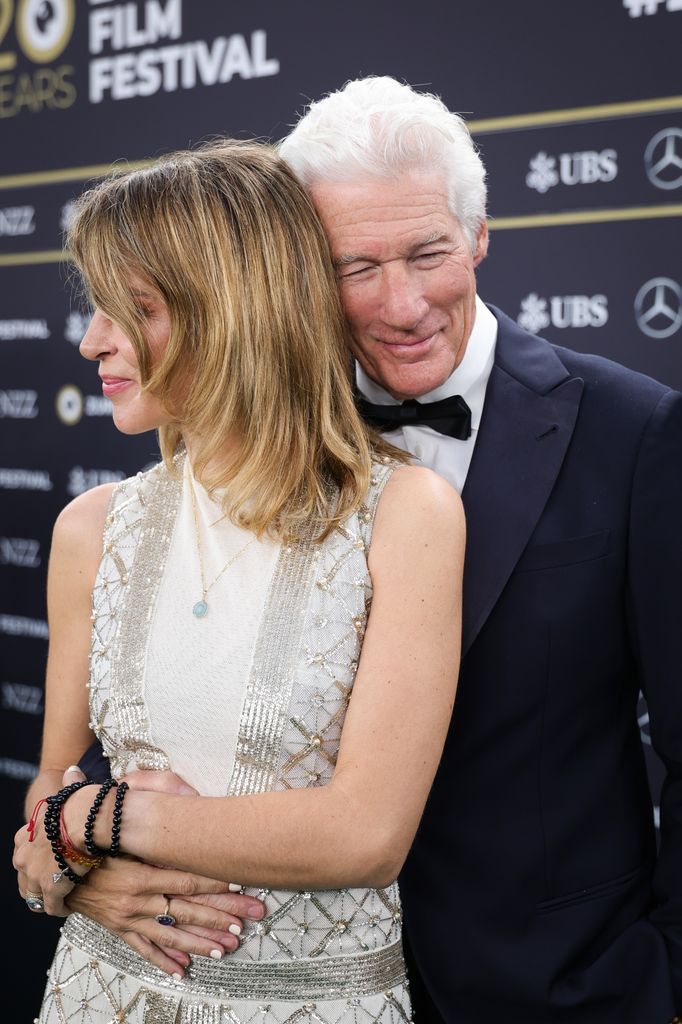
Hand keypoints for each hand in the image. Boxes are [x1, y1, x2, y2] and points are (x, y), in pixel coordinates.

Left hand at [13, 766, 91, 916]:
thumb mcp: (67, 794)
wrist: (82, 820)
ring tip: (62, 898)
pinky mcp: (50, 889)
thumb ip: (69, 785)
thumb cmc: (78, 803)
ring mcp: (34, 875)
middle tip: (55, 884)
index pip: (22, 855)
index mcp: (24, 836)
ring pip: (35, 897)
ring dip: (48, 898)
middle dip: (37, 884)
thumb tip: (72, 770)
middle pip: (24, 880)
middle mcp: (23, 857)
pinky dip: (61, 907)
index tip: (51, 862)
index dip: (36, 861)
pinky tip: (71, 904)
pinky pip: (53, 907)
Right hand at [64, 765, 265, 976]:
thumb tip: (186, 787)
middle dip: (222, 915)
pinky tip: (185, 968)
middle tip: (250, 918)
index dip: (215, 885)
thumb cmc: (93, 836)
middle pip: (187, 909)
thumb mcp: (120, 815)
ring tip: (229, 945)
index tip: (241, 886)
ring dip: (202, 941)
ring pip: (171, 934)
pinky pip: (145, 948)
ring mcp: (128, 918)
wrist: (54, 864)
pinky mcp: (119, 929)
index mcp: (139, 873)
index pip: (186, 880)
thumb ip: (154, 799)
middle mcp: (136, 900)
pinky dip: (165, 960)